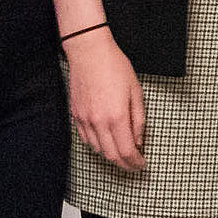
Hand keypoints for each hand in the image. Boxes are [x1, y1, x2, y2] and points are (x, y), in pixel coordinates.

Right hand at [67, 30, 146, 172]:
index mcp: (116, 117)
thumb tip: (140, 140)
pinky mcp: (76, 116)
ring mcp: (85, 120)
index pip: (127, 151)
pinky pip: (87, 139)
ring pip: (98, 149)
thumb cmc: (115, 67)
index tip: (142, 164)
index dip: (135, 162)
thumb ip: (138, 119)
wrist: (90, 53)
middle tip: (135, 164)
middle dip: (125, 164)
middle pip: (112, 155)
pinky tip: (106, 142)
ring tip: (123, 153)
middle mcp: (98, 122)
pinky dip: (98, 145)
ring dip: (112, 155)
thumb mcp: (136, 91)